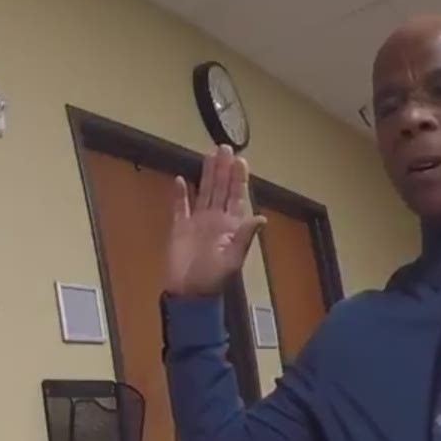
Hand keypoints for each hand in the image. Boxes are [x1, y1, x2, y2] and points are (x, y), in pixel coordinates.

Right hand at [164, 145, 265, 297]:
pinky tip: (182, 181)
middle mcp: (215, 220)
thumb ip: (244, 236)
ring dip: (205, 175)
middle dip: (222, 169)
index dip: (238, 179)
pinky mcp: (179, 229)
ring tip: (207, 156)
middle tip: (223, 147)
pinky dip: (181, 195)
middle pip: (219, 189)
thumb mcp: (232, 259)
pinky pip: (180, 208)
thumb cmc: (213, 279)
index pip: (235, 196)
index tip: (240, 160)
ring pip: (203, 193)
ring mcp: (196, 223)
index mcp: (230, 226)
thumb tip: (260, 216)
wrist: (189, 293)